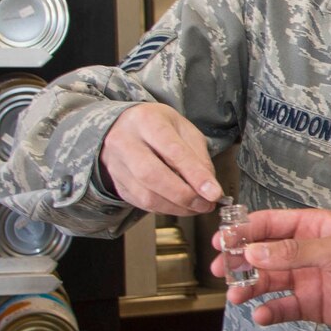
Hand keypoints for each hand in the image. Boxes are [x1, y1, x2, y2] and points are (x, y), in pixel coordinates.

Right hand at [99, 102, 221, 214]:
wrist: (123, 127)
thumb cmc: (157, 126)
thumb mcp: (183, 129)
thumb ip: (198, 156)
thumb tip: (209, 187)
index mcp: (146, 121)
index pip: (172, 151)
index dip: (195, 175)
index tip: (213, 192)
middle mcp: (125, 142)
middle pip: (153, 175)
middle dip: (184, 195)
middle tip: (206, 203)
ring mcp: (117, 165)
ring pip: (146, 196)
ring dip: (177, 207)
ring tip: (197, 206)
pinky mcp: (118, 185)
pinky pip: (142, 204)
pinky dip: (165, 209)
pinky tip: (179, 205)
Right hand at [214, 208, 330, 330]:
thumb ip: (295, 251)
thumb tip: (255, 252)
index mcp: (313, 227)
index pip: (271, 224)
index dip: (244, 231)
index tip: (223, 241)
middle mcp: (306, 252)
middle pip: (264, 254)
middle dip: (241, 261)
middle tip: (221, 271)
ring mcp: (308, 279)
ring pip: (270, 282)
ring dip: (251, 288)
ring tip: (236, 297)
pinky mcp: (313, 305)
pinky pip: (285, 307)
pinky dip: (271, 311)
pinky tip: (261, 315)